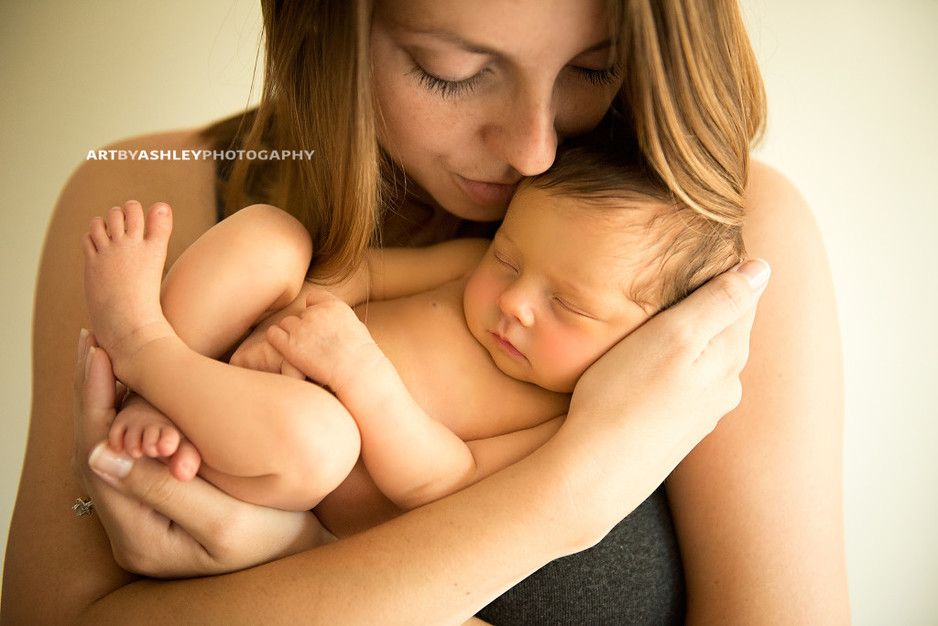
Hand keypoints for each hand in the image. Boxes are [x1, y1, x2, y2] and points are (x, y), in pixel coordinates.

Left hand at [74, 330, 332, 577]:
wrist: (300, 557)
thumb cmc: (273, 540)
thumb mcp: (224, 520)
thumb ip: (160, 489)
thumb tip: (97, 452)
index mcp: (138, 535)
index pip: (96, 457)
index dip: (93, 402)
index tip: (99, 352)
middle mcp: (129, 530)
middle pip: (93, 451)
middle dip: (93, 395)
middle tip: (92, 340)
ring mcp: (143, 519)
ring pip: (110, 451)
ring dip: (107, 403)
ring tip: (108, 355)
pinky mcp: (160, 506)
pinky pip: (132, 454)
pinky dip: (128, 416)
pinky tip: (136, 388)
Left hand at [267, 288, 382, 394]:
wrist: (358, 372)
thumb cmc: (361, 356)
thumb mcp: (356, 327)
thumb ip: (338, 319)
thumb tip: (331, 322)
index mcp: (334, 305)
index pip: (313, 297)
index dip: (314, 309)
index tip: (318, 323)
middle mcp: (316, 313)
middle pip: (300, 313)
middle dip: (304, 326)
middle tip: (312, 343)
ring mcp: (302, 328)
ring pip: (286, 323)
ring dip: (291, 334)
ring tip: (302, 350)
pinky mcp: (290, 345)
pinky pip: (274, 334)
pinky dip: (277, 340)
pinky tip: (286, 350)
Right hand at [560, 260, 769, 530]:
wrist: (593, 474)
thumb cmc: (623, 397)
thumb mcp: (674, 336)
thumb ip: (720, 301)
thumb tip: (762, 267)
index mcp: (729, 356)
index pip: (741, 297)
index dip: (722, 269)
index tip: (699, 248)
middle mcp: (724, 387)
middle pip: (723, 329)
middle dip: (706, 304)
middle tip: (675, 276)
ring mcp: (700, 413)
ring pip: (701, 359)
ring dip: (686, 339)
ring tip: (657, 319)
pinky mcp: (673, 431)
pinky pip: (681, 385)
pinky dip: (670, 368)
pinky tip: (645, 367)